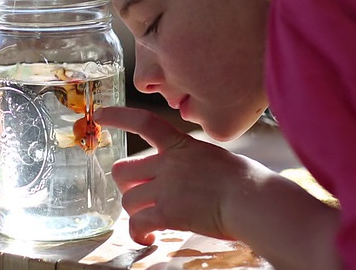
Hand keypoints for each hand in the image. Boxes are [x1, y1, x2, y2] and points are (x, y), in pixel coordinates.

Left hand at [95, 106, 261, 244]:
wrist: (253, 199)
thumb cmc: (247, 181)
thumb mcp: (214, 158)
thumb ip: (193, 162)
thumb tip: (190, 174)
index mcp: (181, 145)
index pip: (144, 122)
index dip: (119, 117)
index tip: (101, 115)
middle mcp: (168, 164)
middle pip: (123, 171)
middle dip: (126, 185)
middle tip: (140, 196)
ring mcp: (166, 187)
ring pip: (128, 200)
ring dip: (135, 213)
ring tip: (149, 224)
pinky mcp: (168, 212)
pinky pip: (137, 224)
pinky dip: (138, 234)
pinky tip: (149, 239)